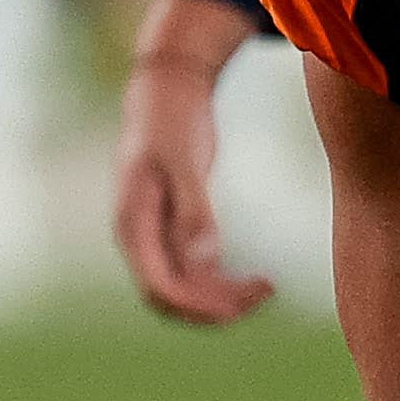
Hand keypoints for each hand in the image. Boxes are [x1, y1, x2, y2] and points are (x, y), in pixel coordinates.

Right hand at [112, 0, 272, 326]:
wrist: (164, 93)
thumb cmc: (172, 122)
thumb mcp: (184, 161)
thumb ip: (193, 210)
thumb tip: (204, 260)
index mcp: (133, 227)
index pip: (159, 287)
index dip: (196, 305)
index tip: (241, 305)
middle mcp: (138, 240)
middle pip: (170, 296)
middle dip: (212, 307)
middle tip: (264, 294)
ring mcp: (153, 236)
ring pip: (182, 287)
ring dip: (220, 297)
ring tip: (267, 288)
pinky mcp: (170, 228)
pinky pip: (192, 271)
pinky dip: (219, 281)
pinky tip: (252, 277)